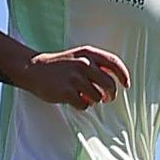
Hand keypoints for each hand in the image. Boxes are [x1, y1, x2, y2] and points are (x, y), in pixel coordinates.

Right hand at [15, 46, 131, 109]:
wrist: (33, 69)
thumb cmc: (59, 65)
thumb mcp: (78, 57)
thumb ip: (96, 64)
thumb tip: (115, 79)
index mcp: (88, 53)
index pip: (114, 63)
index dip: (123, 75)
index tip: (126, 85)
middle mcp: (84, 64)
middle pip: (109, 84)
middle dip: (111, 95)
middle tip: (107, 99)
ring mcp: (75, 78)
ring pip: (97, 97)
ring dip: (93, 100)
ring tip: (83, 96)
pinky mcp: (67, 92)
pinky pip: (84, 105)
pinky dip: (82, 105)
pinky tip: (73, 100)